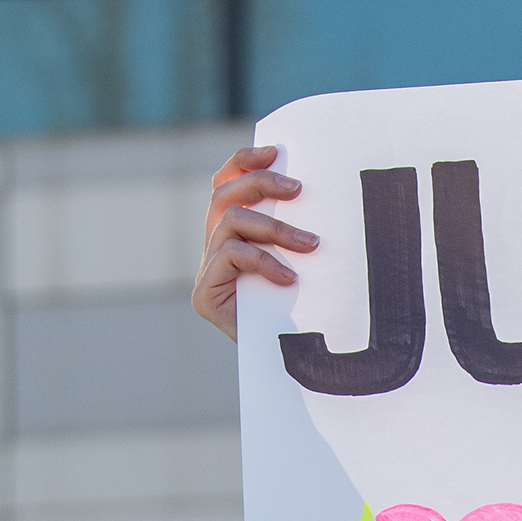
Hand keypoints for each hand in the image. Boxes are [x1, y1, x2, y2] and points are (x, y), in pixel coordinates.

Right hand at [193, 145, 317, 340]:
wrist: (291, 370)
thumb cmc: (306, 315)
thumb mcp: (303, 264)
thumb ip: (294, 234)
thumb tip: (317, 192)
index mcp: (231, 237)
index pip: (226, 185)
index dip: (245, 161)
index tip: (276, 150)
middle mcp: (212, 251)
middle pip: (224, 196)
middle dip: (262, 184)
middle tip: (299, 189)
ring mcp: (205, 273)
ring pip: (229, 221)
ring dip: (274, 227)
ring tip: (310, 243)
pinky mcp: (204, 296)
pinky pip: (230, 256)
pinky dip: (263, 260)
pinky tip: (290, 278)